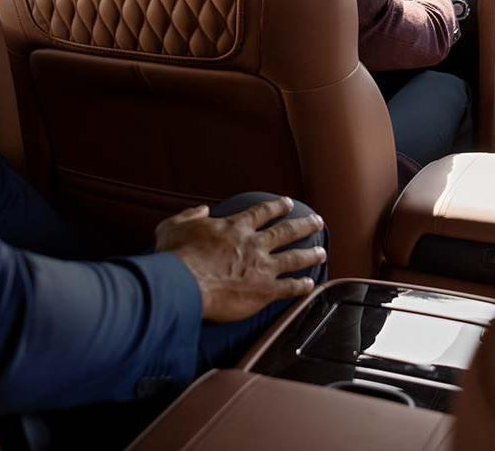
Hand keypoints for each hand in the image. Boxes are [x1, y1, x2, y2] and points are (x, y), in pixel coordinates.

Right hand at [154, 197, 325, 322]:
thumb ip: (189, 215)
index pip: (261, 213)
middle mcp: (254, 244)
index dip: (276, 206)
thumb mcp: (173, 226)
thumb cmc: (176, 257)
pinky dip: (302, 286)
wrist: (184, 284)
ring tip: (322, 251)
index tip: (287, 203)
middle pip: (286, 231)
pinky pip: (289, 288)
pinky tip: (311, 284)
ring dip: (310, 254)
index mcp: (235, 227)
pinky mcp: (264, 291)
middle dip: (304, 225)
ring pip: (294, 258)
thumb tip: (202, 209)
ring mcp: (262, 267)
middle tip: (317, 221)